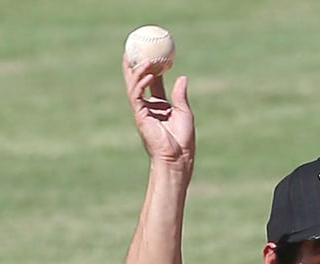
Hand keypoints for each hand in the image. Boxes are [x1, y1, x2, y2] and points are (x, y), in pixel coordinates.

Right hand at [122, 57, 194, 171]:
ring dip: (139, 71)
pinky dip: (141, 83)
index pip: (153, 83)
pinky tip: (148, 74)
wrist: (177, 158)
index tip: (156, 53)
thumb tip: (182, 77)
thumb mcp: (184, 113)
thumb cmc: (183, 141)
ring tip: (147, 58)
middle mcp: (148, 107)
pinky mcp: (140, 116)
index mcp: (159, 107)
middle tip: (139, 49)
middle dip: (137, 65)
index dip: (153, 68)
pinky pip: (137, 95)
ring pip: (135, 85)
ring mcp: (142, 111)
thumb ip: (180, 95)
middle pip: (139, 81)